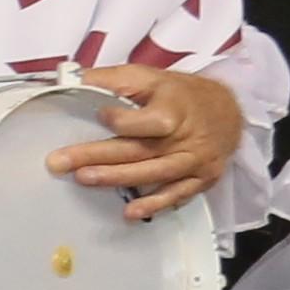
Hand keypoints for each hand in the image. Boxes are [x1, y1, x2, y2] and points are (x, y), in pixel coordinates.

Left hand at [55, 62, 246, 220]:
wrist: (229, 111)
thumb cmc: (181, 94)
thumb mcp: (150, 77)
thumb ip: (112, 79)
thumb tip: (71, 80)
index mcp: (175, 109)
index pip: (145, 121)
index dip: (120, 120)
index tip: (100, 115)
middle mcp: (186, 138)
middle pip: (139, 149)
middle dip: (97, 156)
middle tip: (60, 162)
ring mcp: (195, 161)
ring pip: (154, 173)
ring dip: (117, 179)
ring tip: (84, 179)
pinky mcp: (202, 179)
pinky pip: (177, 195)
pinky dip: (154, 205)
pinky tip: (130, 212)